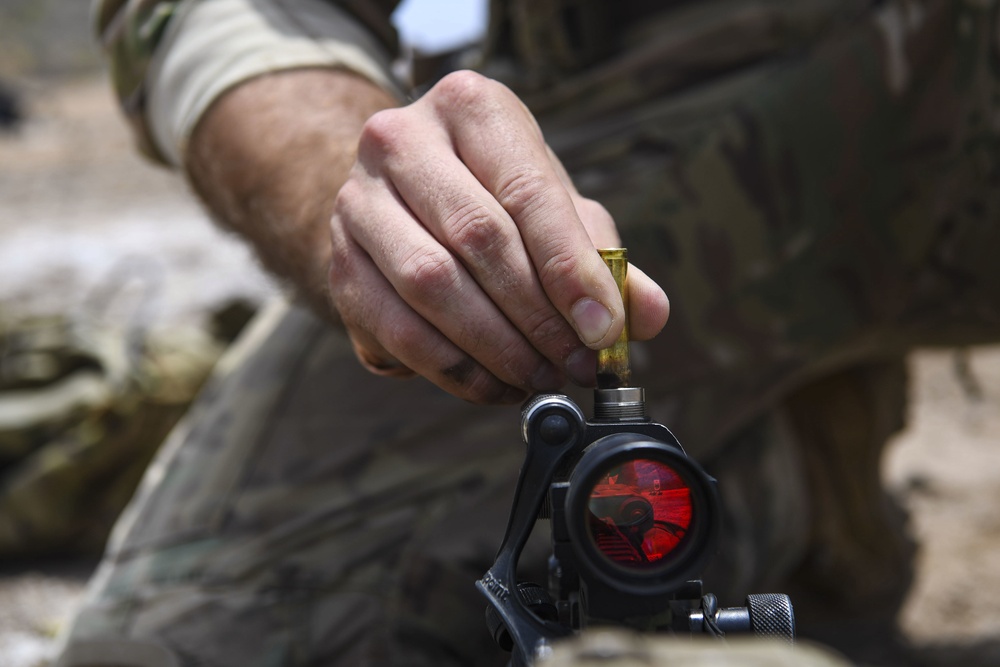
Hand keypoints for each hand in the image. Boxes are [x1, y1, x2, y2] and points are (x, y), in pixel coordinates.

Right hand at [329, 71, 668, 403]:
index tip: (604, 329)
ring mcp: (359, 201)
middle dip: (538, 316)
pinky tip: (495, 385)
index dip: (570, 268)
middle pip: (478, 237)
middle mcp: (401, 141)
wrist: (398, 197)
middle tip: (576, 364)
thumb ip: (603, 257)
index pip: (527, 190)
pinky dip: (454, 370)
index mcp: (469, 107)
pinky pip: (398, 329)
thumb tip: (646, 315)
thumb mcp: (554, 206)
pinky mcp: (339, 261)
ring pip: (431, 285)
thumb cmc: (491, 195)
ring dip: (497, 347)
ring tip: (541, 378)